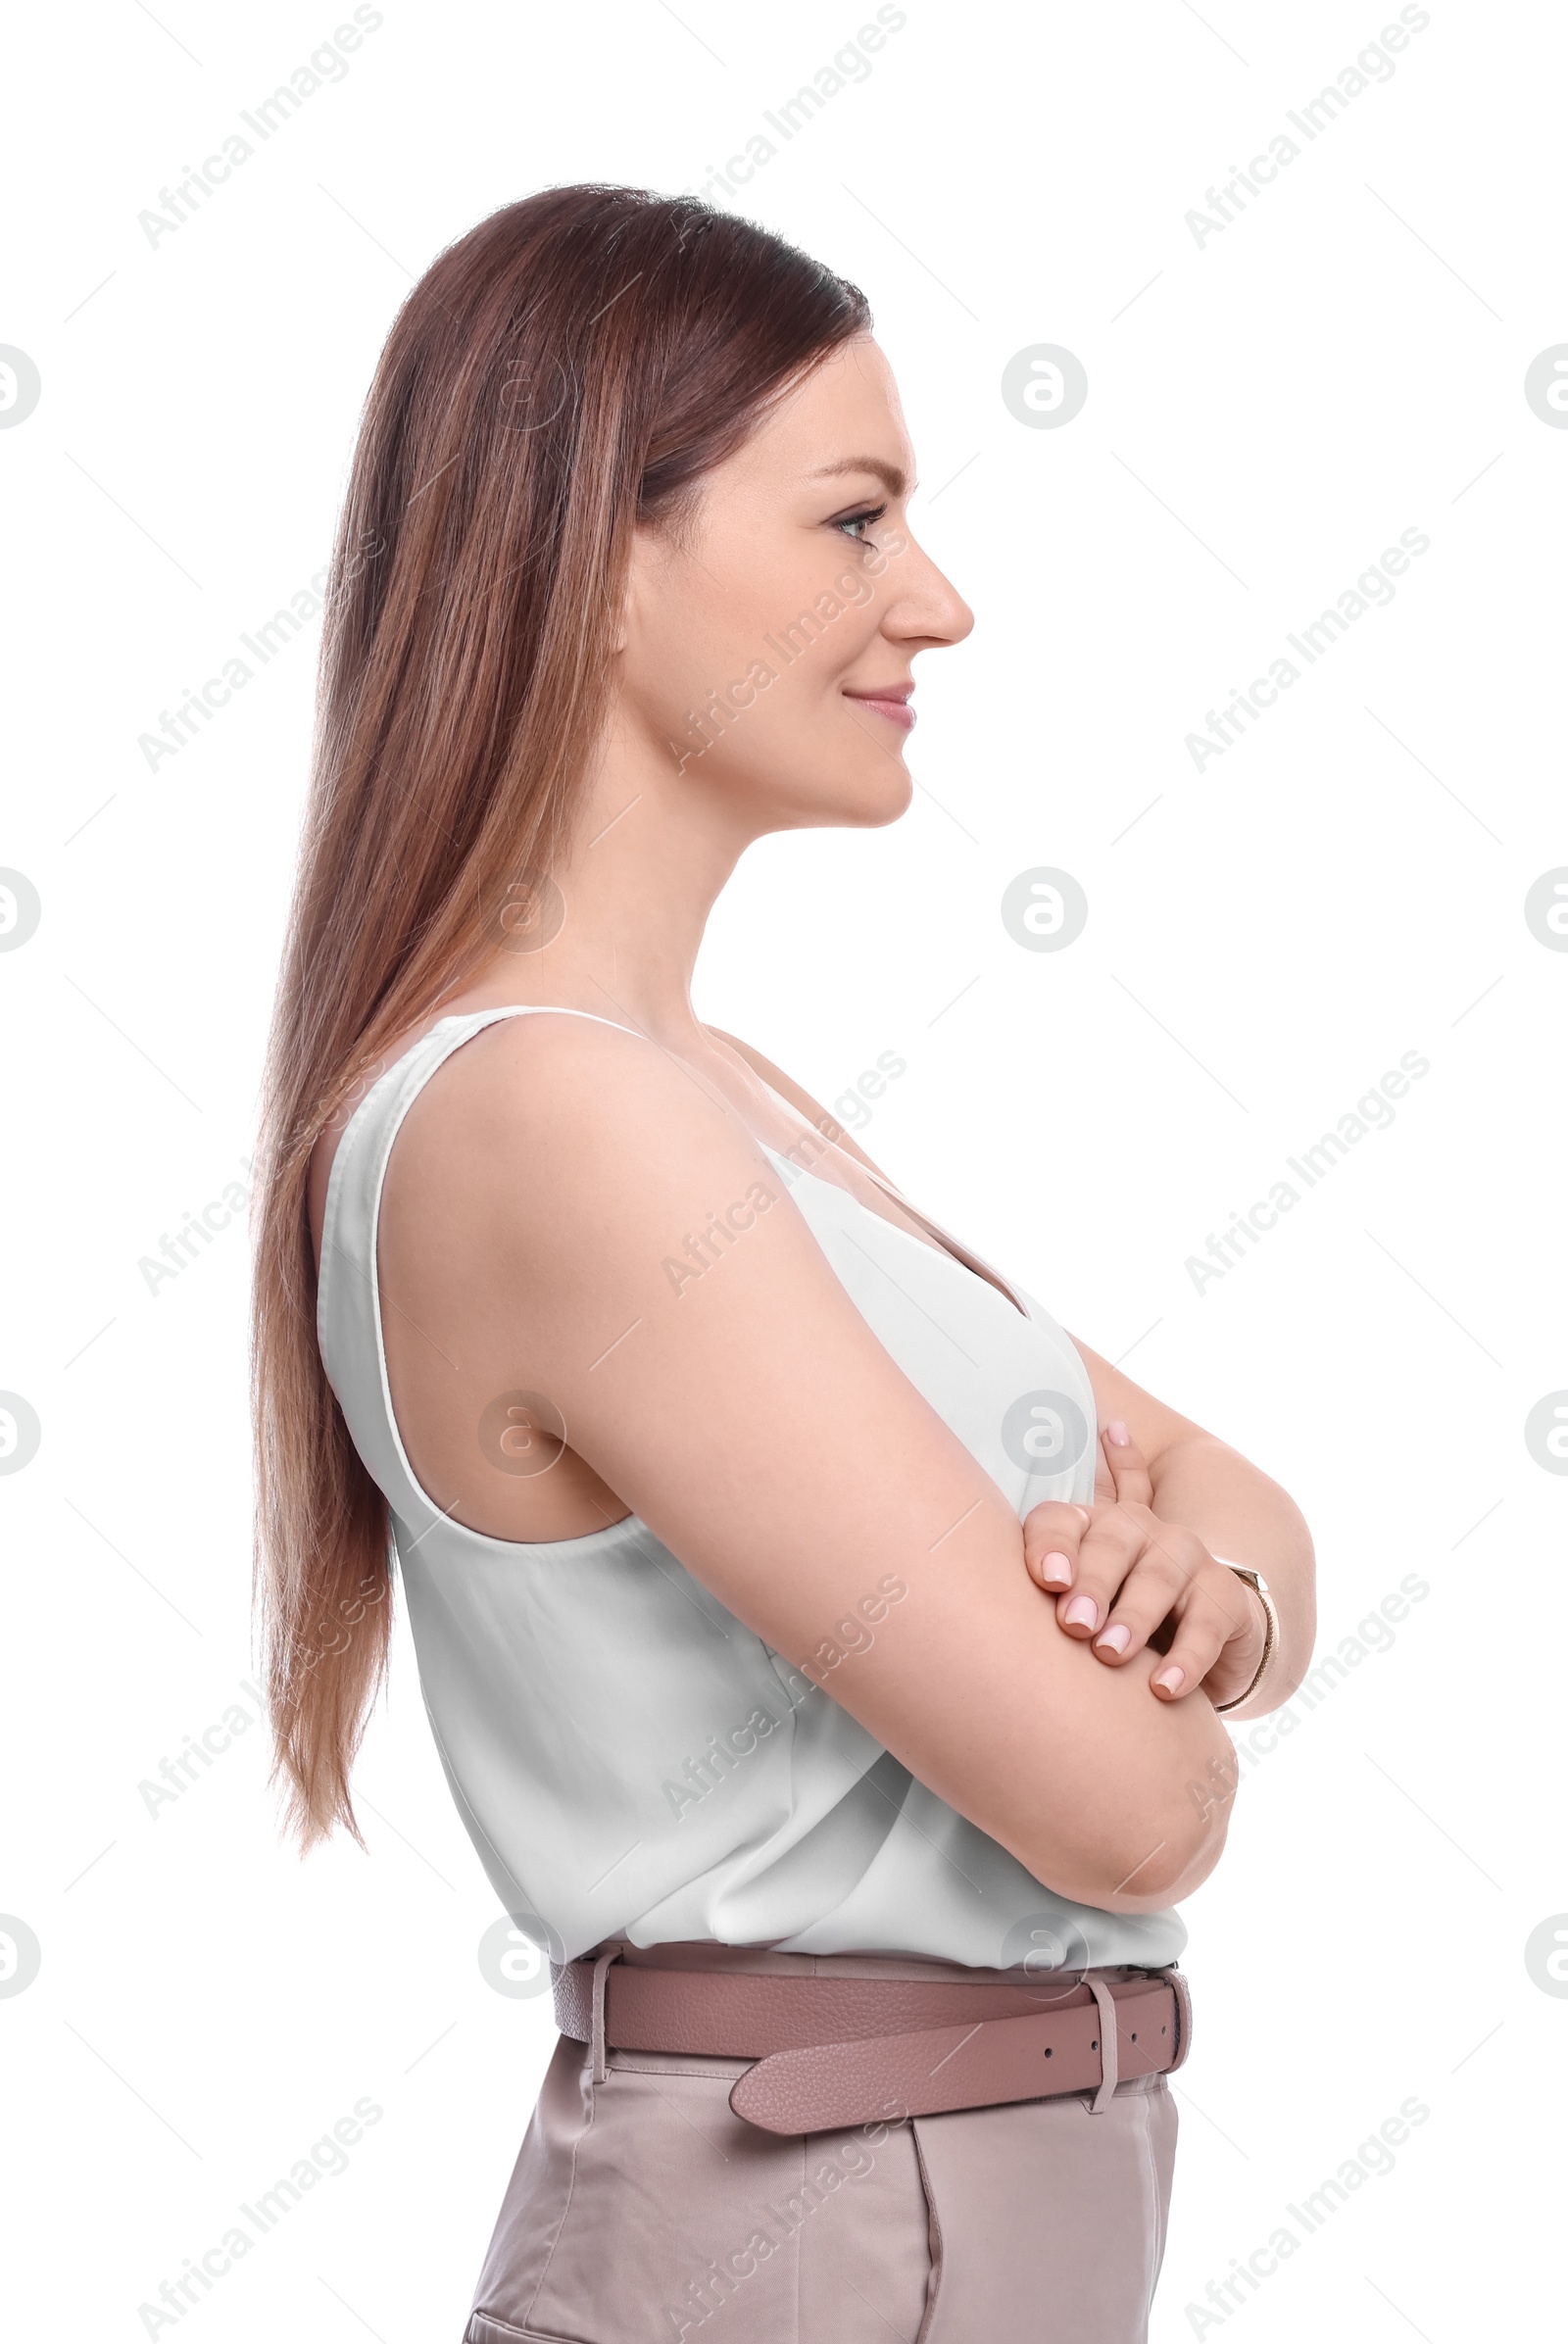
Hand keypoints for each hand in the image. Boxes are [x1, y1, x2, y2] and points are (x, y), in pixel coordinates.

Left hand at [1021, 1419, 1267, 1705]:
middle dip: (1091, 1582)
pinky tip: (1164, 1688)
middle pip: (1111, 1544)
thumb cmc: (1109, 1622)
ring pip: (1158, 1577)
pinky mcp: (1223, 1596)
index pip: (1058, 1522)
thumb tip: (965, 1645)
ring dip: (1133, 1616)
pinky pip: (1205, 1624)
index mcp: (1088, 1527)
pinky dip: (1185, 1659)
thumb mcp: (1070, 1613)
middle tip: (1074, 1626)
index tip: (1046, 1583)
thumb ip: (1031, 1605)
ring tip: (1110, 1654)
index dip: (1050, 1546)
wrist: (1197, 1641)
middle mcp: (1137, 1530)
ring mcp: (1184, 1557)